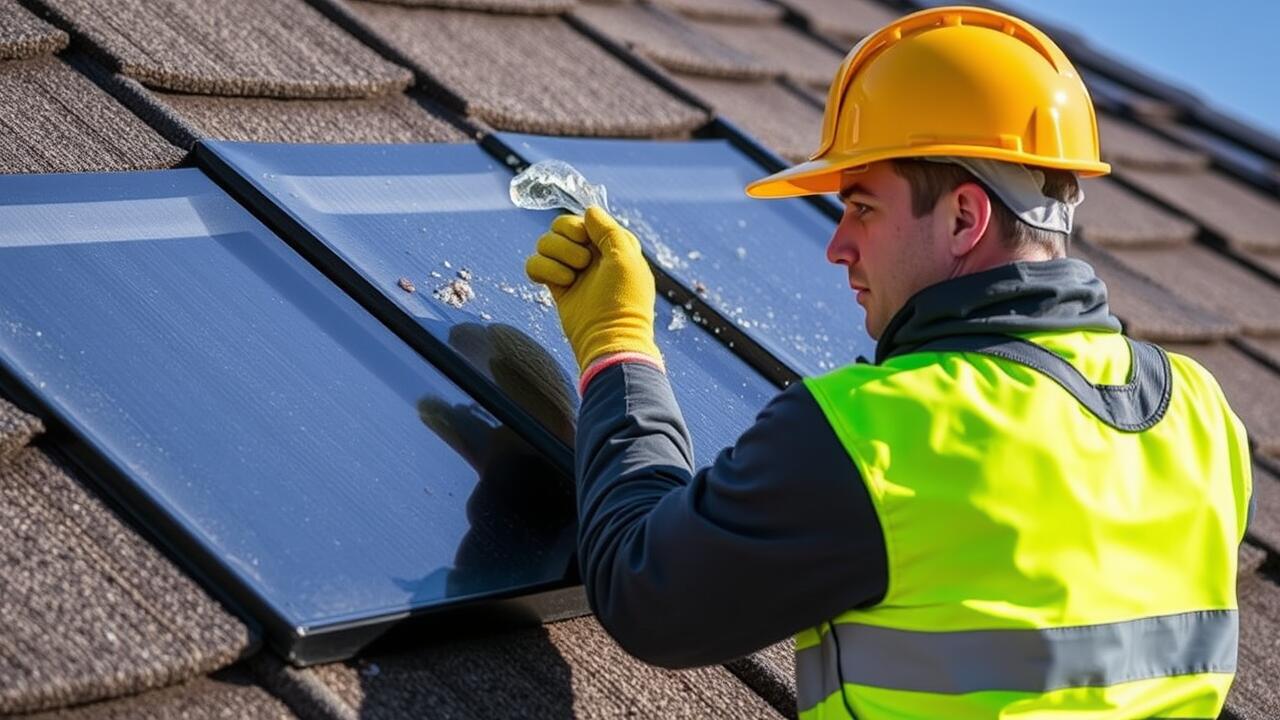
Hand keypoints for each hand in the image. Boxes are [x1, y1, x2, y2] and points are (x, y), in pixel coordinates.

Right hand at [525, 207, 661, 373]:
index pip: (586, 219)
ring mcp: (572, 270)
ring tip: (572, 278)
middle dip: (565, 240)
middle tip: (582, 262)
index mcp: (612, 245)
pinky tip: (558, 283)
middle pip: (561, 226)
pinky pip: (534, 264)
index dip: (582, 226)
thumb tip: (589, 211)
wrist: (607, 339)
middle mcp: (591, 254)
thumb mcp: (625, 258)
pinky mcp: (555, 286)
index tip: (587, 240)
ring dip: (555, 257)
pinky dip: (541, 269)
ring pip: (545, 243)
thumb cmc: (624, 301)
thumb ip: (608, 229)